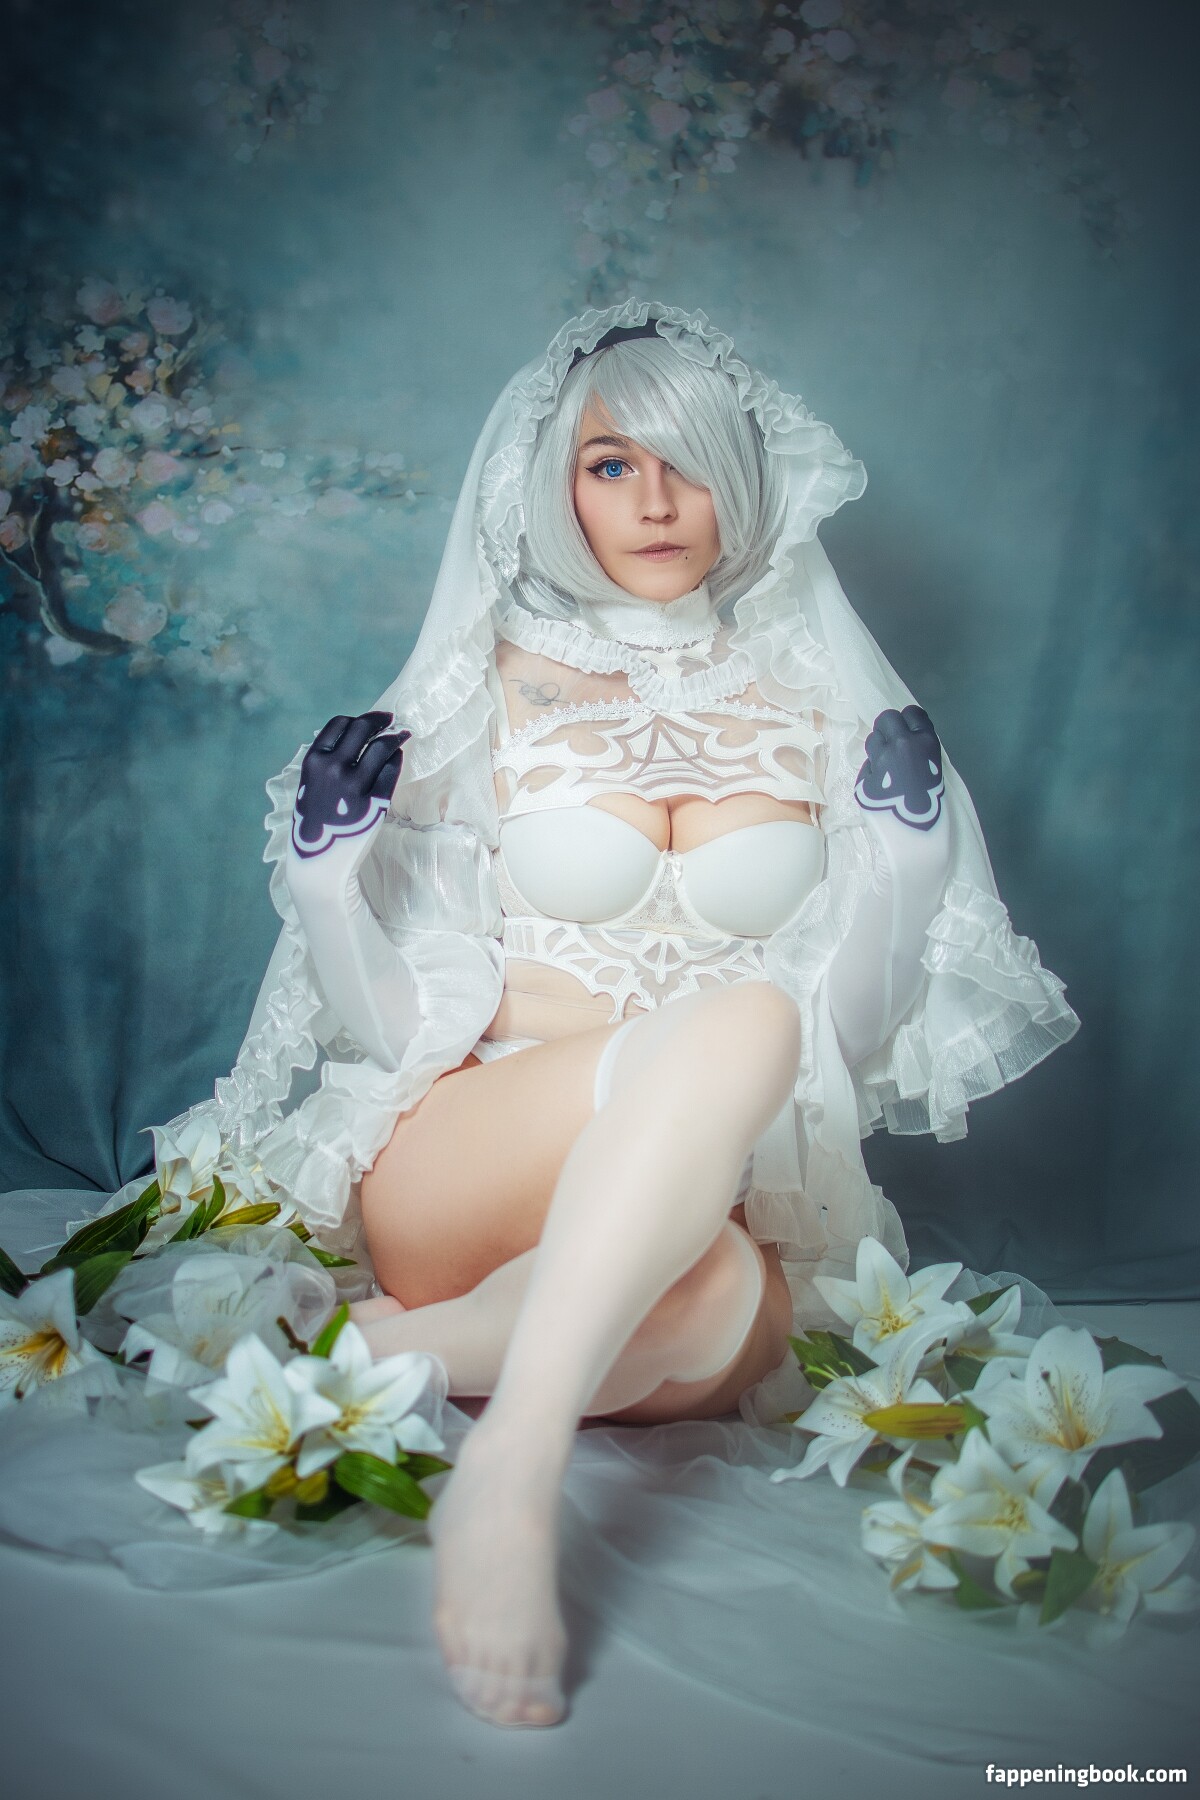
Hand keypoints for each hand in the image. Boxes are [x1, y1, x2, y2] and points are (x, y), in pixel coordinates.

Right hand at [291, 712, 410, 858]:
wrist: (321, 861)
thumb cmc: (317, 823)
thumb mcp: (311, 785)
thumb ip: (328, 762)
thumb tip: (357, 739)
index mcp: (313, 761)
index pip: (339, 724)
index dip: (358, 719)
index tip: (370, 721)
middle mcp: (333, 767)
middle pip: (362, 728)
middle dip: (380, 720)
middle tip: (392, 720)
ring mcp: (354, 784)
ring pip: (382, 746)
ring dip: (395, 737)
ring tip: (402, 736)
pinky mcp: (375, 800)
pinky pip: (391, 770)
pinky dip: (396, 760)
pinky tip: (397, 759)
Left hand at [853, 706, 943, 831]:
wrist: (919, 836)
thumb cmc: (934, 803)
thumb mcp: (935, 767)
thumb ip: (919, 748)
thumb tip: (901, 736)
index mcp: (925, 741)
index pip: (910, 712)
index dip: (907, 721)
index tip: (906, 731)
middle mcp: (901, 745)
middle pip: (886, 719)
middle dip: (887, 729)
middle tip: (892, 746)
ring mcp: (881, 761)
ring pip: (872, 740)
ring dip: (878, 749)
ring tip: (888, 769)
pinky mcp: (865, 779)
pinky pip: (867, 767)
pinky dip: (873, 773)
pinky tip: (883, 787)